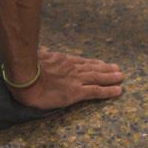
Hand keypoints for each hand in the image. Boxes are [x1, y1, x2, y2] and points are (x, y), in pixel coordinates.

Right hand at [7, 50, 122, 109]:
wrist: (27, 79)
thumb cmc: (28, 69)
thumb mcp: (39, 57)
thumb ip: (45, 58)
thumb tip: (43, 55)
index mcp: (63, 60)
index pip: (82, 62)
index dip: (94, 63)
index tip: (102, 63)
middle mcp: (72, 68)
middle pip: (93, 68)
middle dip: (106, 69)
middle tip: (117, 69)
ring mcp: (75, 79)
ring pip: (97, 77)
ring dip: (110, 77)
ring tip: (120, 76)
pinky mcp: (76, 92)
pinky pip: (96, 91)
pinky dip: (108, 91)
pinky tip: (117, 91)